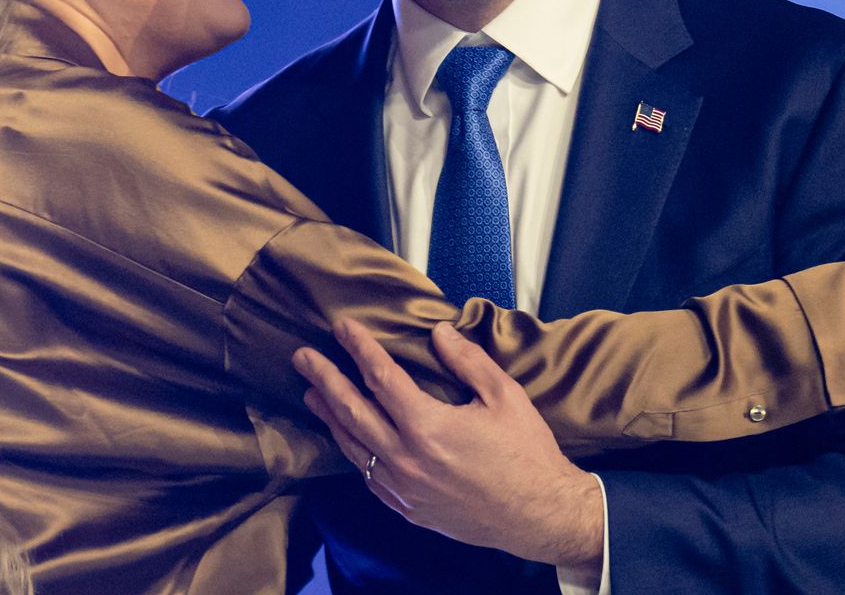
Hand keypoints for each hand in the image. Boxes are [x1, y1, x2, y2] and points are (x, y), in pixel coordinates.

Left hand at [291, 319, 605, 568]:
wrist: (541, 516)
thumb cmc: (527, 454)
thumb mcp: (505, 396)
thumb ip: (467, 360)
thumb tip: (438, 332)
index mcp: (429, 427)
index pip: (381, 378)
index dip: (359, 349)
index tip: (342, 327)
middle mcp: (406, 459)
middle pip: (352, 411)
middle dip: (324, 379)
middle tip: (302, 357)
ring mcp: (403, 488)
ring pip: (353, 446)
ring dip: (329, 416)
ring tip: (311, 393)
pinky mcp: (408, 509)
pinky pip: (368, 476)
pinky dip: (352, 452)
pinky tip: (346, 438)